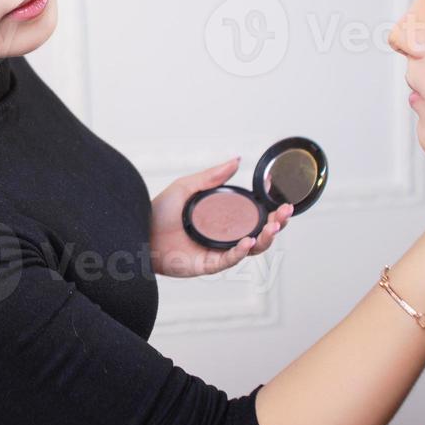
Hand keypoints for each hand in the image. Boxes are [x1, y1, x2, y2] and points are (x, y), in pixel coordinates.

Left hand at [148, 157, 293, 276]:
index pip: (254, 214)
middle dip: (277, 223)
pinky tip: (248, 241)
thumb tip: (236, 160)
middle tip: (285, 213)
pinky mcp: (208, 264)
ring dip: (266, 238)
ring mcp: (218, 250)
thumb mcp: (187, 186)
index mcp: (223, 218)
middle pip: (260, 233)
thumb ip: (212, 176)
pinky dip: (241, 250)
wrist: (140, 232)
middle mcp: (224, 236)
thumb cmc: (158, 212)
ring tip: (273, 226)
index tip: (282, 195)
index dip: (270, 207)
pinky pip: (230, 259)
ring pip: (251, 249)